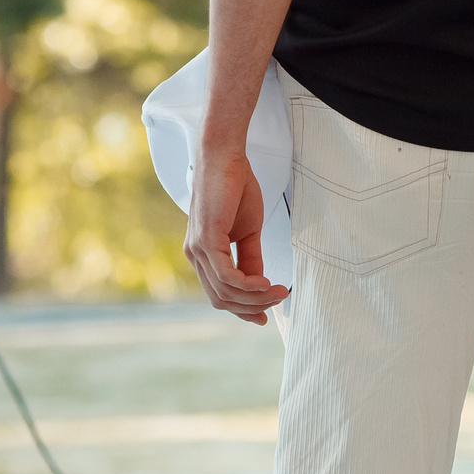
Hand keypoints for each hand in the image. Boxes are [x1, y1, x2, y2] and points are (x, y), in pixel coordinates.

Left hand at [183, 142, 288, 325]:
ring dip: (256, 297)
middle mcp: (194, 255)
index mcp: (202, 254)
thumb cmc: (235, 187)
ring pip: (225, 291)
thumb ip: (250, 258)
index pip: (219, 293)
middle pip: (221, 299)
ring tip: (279, 291)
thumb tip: (259, 284)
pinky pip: (226, 276)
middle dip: (252, 307)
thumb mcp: (247, 230)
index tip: (264, 316)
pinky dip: (247, 285)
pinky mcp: (206, 239)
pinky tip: (265, 283)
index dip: (242, 309)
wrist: (225, 157)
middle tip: (278, 301)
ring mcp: (198, 249)